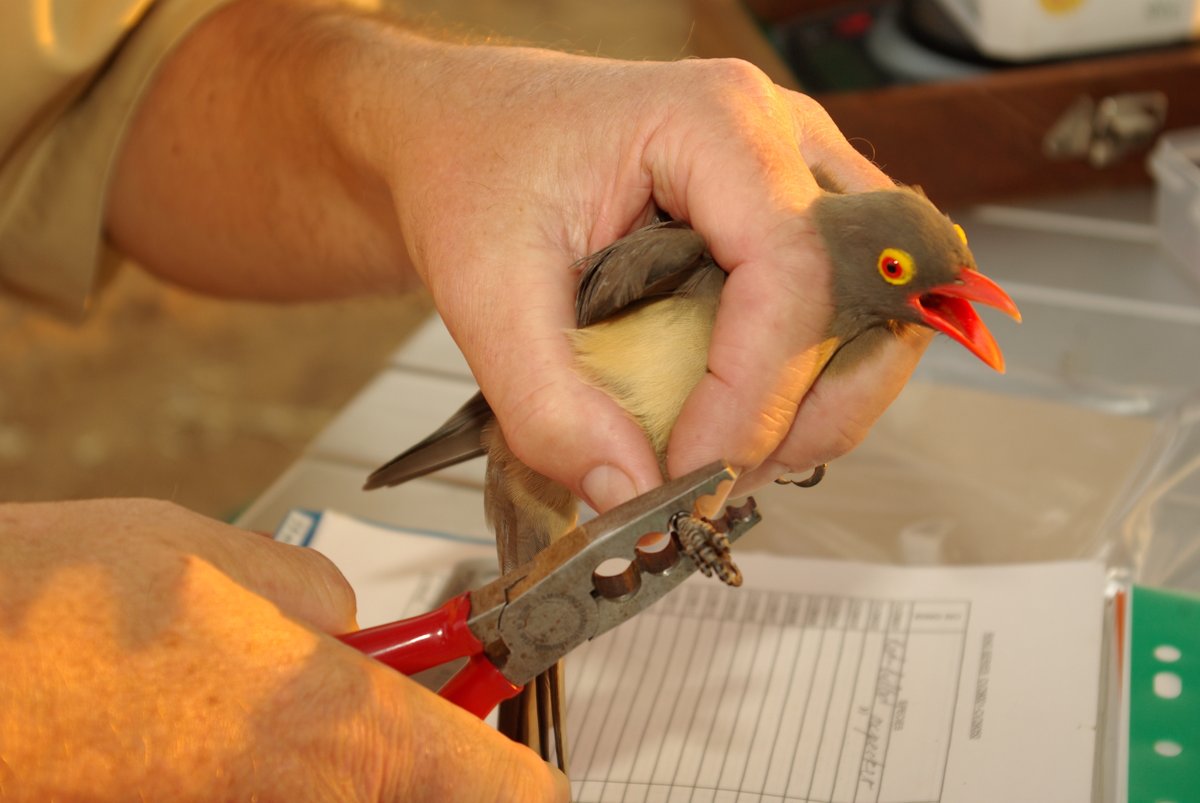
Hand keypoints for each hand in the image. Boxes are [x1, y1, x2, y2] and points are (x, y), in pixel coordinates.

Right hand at [0, 499, 566, 801]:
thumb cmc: (54, 614)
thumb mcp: (229, 560)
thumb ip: (319, 599)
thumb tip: (340, 628)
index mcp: (341, 736)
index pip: (504, 793)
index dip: (522, 772)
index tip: (520, 748)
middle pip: (417, 794)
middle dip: (413, 752)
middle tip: (382, 694)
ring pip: (337, 792)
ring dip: (327, 756)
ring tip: (263, 693)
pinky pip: (268, 792)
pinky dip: (259, 767)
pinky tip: (207, 721)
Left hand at [108, 0, 928, 508]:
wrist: (465, 134)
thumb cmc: (476, 171)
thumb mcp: (485, 292)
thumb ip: (549, 406)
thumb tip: (631, 496)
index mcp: (715, 122)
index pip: (791, 274)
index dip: (756, 396)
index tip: (690, 473)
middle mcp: (780, 138)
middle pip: (865, 295)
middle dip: (807, 412)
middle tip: (715, 480)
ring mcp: (797, 176)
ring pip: (873, 311)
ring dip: (813, 406)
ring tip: (716, 457)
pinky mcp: (788, 221)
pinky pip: (841, 315)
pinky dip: (801, 385)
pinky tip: (729, 419)